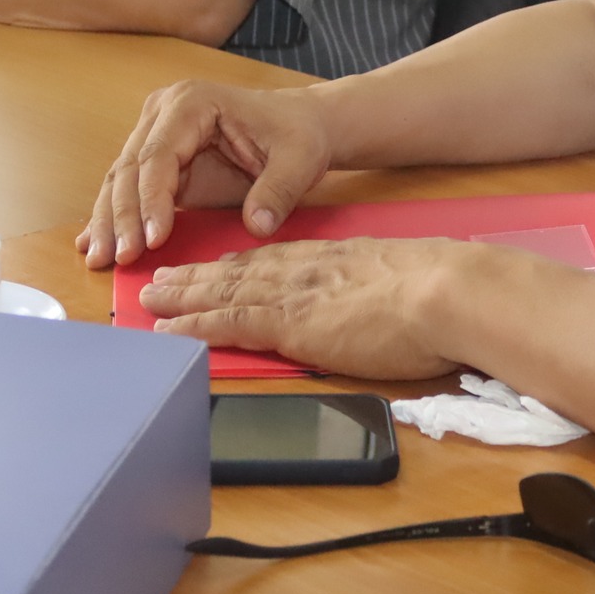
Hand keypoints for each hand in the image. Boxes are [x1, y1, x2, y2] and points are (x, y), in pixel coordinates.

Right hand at [78, 81, 331, 268]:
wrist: (299, 126)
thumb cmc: (298, 135)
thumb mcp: (300, 160)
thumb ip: (278, 190)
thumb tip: (257, 225)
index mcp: (193, 102)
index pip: (159, 154)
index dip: (151, 199)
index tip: (152, 240)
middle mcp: (163, 113)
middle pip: (130, 168)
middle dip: (121, 216)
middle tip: (117, 258)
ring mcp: (155, 135)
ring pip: (120, 181)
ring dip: (108, 222)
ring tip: (98, 259)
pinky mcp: (157, 160)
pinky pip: (128, 190)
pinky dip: (112, 218)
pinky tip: (90, 244)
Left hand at [137, 238, 470, 379]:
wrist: (444, 292)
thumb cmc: (439, 292)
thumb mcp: (401, 282)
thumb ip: (379, 292)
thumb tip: (385, 307)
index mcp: (332, 258)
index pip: (273, 260)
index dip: (236, 265)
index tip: (213, 267)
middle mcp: (304, 270)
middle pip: (237, 272)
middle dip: (196, 277)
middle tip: (162, 280)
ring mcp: (292, 295)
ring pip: (222, 293)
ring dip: (182, 298)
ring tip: (150, 300)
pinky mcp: (288, 325)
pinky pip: (227, 324)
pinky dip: (191, 328)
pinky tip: (166, 335)